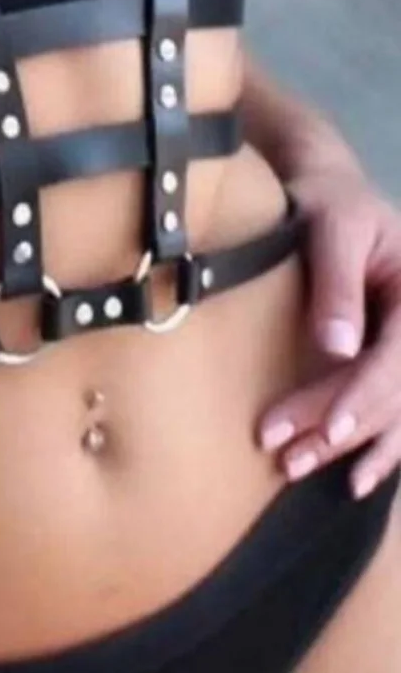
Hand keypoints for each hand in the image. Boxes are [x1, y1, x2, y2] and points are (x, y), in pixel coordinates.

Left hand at [257, 158, 400, 499]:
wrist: (331, 192)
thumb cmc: (331, 202)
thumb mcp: (334, 227)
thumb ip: (337, 282)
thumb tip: (336, 347)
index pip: (395, 361)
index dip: (362, 398)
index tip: (327, 430)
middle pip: (390, 395)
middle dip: (338, 429)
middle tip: (284, 454)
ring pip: (392, 414)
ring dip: (349, 448)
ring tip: (298, 469)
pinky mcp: (391, 360)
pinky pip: (393, 413)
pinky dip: (375, 448)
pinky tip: (353, 480)